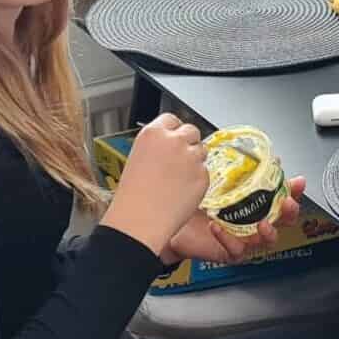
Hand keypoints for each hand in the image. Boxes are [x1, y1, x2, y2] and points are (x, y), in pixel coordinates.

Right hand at [100, 114, 211, 254]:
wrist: (140, 219)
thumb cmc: (133, 195)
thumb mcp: (138, 158)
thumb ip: (157, 147)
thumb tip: (170, 146)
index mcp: (153, 133)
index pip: (172, 119)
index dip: (173, 131)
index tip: (173, 140)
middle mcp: (174, 141)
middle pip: (191, 131)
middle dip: (188, 143)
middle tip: (179, 161)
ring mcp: (191, 157)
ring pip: (202, 150)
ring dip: (195, 160)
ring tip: (178, 179)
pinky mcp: (203, 175)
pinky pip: (205, 172)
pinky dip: (198, 179)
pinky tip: (183, 191)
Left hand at [159, 176, 307, 265]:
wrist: (171, 219)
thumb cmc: (194, 200)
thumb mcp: (216, 179)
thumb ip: (235, 167)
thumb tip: (247, 147)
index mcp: (254, 202)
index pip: (281, 196)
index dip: (294, 190)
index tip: (298, 182)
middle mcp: (252, 221)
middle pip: (283, 221)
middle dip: (290, 212)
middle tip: (288, 204)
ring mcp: (243, 238)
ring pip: (266, 240)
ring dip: (268, 231)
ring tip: (262, 224)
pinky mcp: (229, 251)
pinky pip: (236, 250)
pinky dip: (229, 238)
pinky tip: (218, 227)